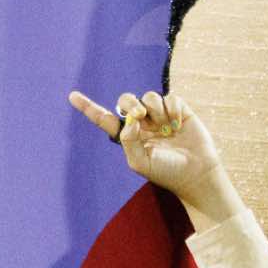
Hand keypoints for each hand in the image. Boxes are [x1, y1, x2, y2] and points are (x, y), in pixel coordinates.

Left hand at [68, 89, 238, 230]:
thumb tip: (129, 120)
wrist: (196, 172)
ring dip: (155, 109)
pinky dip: (172, 109)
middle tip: (142, 116)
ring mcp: (160, 116)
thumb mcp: (141, 162)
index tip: (72, 96)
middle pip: (126, 100)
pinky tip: (178, 124)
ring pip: (149, 96)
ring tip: (167, 127)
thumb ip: (129, 141)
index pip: (105, 119)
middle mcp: (142, 124)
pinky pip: (170, 97)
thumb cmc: (166, 171)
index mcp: (128, 136)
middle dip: (130, 104)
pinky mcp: (178, 110)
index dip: (88, 107)